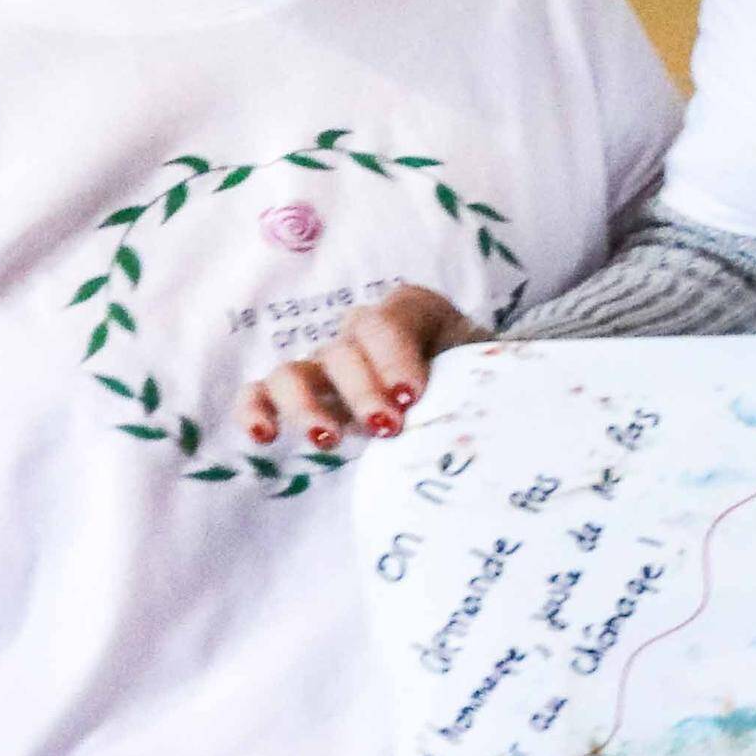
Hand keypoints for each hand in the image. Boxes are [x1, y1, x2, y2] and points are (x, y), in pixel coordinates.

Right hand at [235, 284, 473, 462]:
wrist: (475, 403)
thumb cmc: (485, 384)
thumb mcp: (494, 372)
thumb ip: (489, 376)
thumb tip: (500, 404)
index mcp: (415, 315)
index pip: (392, 319)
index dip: (395, 355)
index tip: (413, 395)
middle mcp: (363, 335)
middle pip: (345, 348)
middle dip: (363, 389)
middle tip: (387, 428)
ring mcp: (327, 365)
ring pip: (296, 370)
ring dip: (307, 403)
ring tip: (328, 440)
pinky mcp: (304, 397)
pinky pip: (262, 393)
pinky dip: (255, 409)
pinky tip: (265, 437)